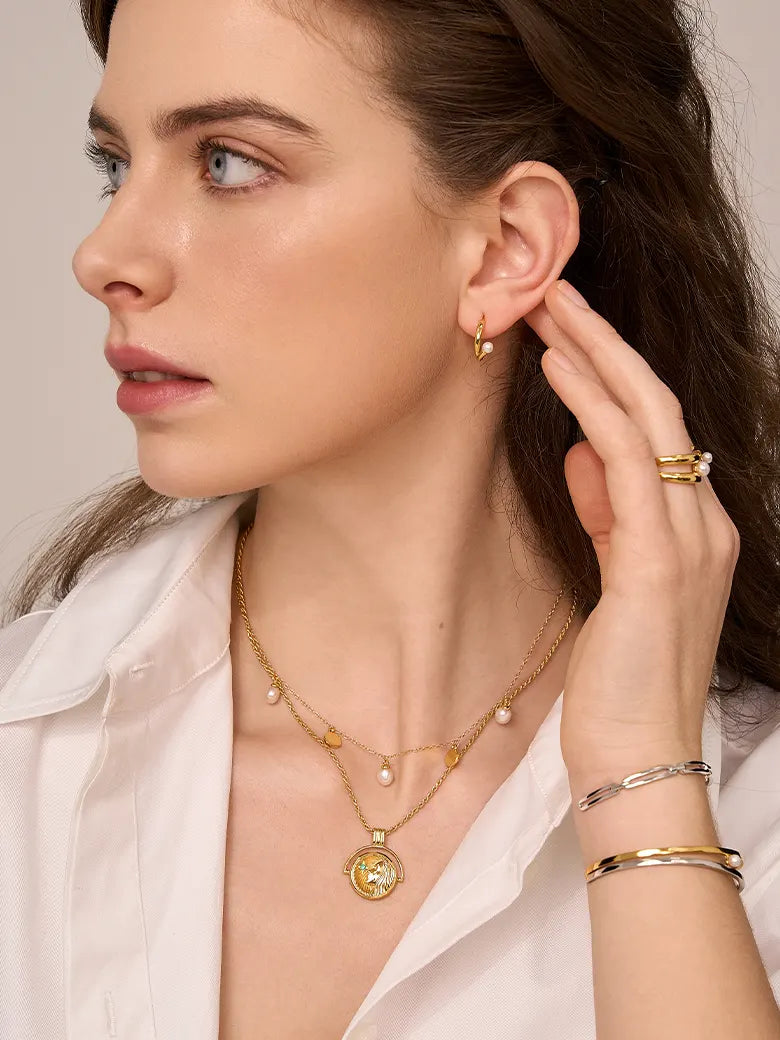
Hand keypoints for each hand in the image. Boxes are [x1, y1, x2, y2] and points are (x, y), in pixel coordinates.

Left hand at [524, 280, 739, 779]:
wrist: (638, 760)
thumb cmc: (621, 682)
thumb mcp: (612, 580)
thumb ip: (607, 515)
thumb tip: (582, 454)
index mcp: (694, 530)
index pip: (654, 432)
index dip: (610, 374)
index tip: (565, 333)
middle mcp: (703, 523)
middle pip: (655, 404)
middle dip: (604, 339)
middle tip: (554, 289)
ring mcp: (689, 538)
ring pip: (646, 415)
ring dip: (594, 351)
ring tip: (546, 305)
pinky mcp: (655, 560)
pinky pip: (625, 459)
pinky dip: (590, 404)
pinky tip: (555, 364)